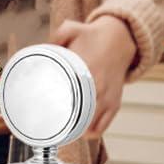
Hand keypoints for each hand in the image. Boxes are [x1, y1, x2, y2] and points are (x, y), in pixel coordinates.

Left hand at [53, 15, 136, 134]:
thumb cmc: (93, 36)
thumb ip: (56, 36)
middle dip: (62, 122)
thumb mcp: (73, 29)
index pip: (68, 96)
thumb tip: (40, 48)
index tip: (42, 111)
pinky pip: (103, 126)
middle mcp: (98, 87)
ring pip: (90, 125)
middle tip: (46, 123)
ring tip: (61, 131)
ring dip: (76, 131)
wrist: (123, 39)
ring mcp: (108, 98)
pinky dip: (91, 132)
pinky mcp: (116, 103)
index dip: (54, 106)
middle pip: (78, 116)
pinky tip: (80, 134)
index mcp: (86, 70)